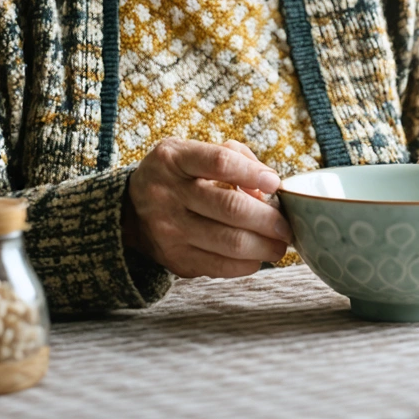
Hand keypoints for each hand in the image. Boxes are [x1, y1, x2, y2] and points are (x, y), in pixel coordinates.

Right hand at [124, 138, 292, 278]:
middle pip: (230, 207)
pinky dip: (246, 264)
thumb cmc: (178, 174)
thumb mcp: (195, 152)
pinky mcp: (175, 259)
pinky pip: (219, 266)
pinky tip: (258, 256)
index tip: (276, 184)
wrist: (130, 210)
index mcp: (175, 159)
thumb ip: (235, 158)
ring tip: (280, 245)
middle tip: (287, 226)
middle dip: (268, 219)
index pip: (219, 162)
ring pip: (228, 242)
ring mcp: (169, 230)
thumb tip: (267, 186)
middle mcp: (168, 194)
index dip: (252, 172)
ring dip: (264, 246)